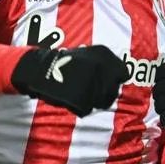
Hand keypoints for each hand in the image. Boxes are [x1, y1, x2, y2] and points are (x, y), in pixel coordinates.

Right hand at [11, 45, 128, 116]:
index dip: (115, 80)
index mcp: (105, 54)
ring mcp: (94, 83)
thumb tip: (122, 75)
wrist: (41, 68)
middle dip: (104, 94)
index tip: (106, 83)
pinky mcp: (85, 97)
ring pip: (102, 101)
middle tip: (90, 91)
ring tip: (79, 93)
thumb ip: (104, 64)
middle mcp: (103, 67)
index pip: (123, 73)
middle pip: (113, 90)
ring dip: (93, 101)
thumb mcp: (87, 54)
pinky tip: (72, 98)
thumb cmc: (64, 62)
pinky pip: (87, 109)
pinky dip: (80, 107)